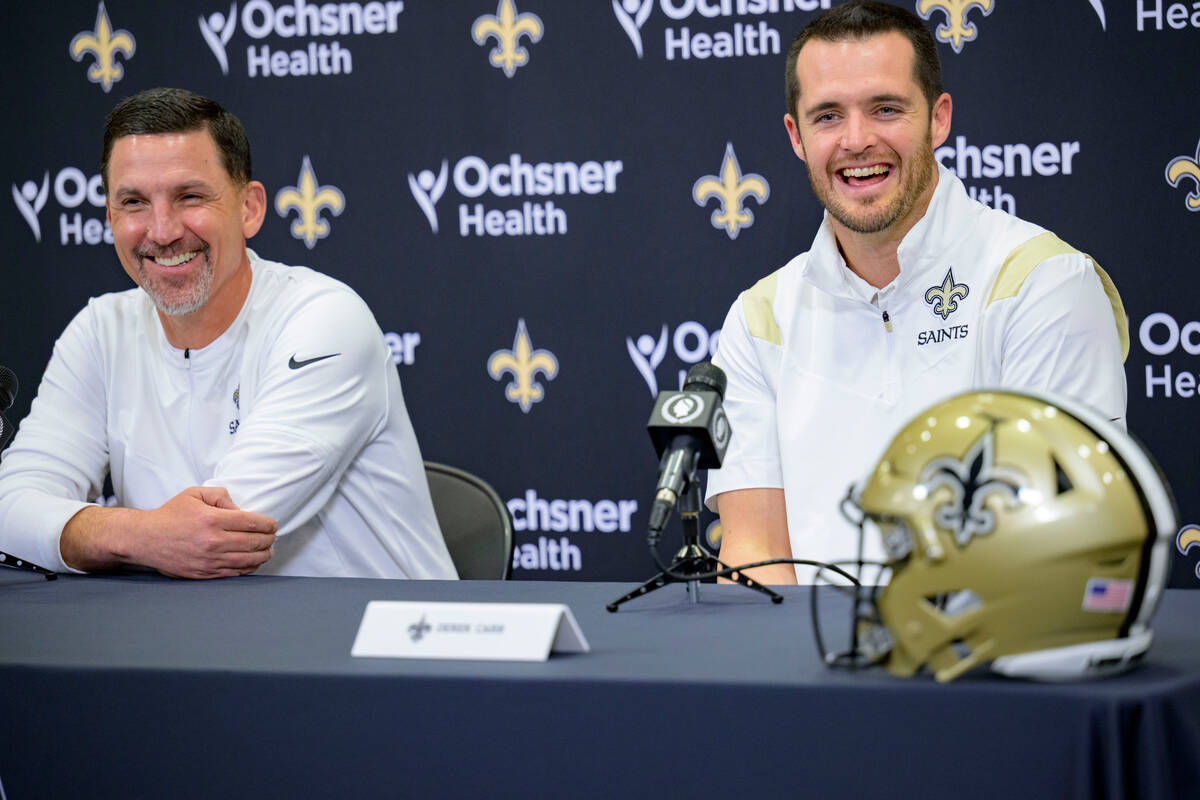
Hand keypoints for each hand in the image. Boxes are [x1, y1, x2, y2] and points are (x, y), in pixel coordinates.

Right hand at [61, 486, 276, 578]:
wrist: (145, 539)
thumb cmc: (170, 515)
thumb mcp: (194, 494)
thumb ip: (221, 496)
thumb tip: (241, 510)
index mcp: (212, 520)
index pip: (252, 523)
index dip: (267, 524)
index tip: (272, 524)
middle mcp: (213, 542)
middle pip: (254, 543)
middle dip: (269, 540)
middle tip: (272, 537)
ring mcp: (209, 561)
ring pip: (248, 561)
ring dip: (263, 556)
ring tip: (268, 550)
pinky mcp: (204, 574)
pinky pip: (234, 573)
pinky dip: (248, 568)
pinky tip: (253, 562)